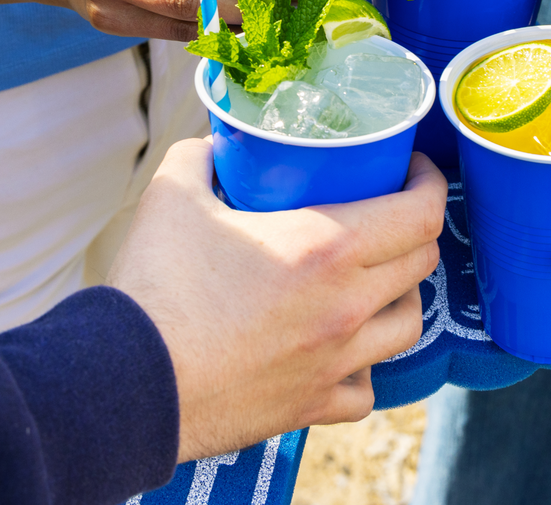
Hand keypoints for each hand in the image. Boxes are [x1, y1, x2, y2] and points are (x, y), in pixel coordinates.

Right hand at [109, 143, 446, 461]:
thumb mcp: (174, 195)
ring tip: (377, 278)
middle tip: (391, 212)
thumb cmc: (153, 288)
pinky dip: (366, 364)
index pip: (421, 212)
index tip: (415, 169)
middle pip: (423, 263)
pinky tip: (343, 347)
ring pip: (409, 325)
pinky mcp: (311, 406)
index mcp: (327, 248)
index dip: (430, 182)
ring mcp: (334, 362)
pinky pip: (366, 389)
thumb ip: (200, 155)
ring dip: (402, 293)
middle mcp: (345, 307)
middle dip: (418, 229)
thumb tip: (216, 144)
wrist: (120, 386)